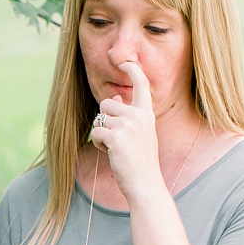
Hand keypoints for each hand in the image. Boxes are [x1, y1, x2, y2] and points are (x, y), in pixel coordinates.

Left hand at [88, 60, 164, 200]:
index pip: (141, 84)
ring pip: (100, 119)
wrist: (145, 183)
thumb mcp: (139, 133)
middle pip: (107, 103)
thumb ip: (128, 115)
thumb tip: (113, 96)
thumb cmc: (141, 160)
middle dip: (105, 119)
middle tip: (118, 140)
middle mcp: (139, 115)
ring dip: (102, 134)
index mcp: (147, 113)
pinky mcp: (115, 136)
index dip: (132, 70)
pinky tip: (112, 154)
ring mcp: (127, 125)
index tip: (124, 61)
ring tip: (117, 149)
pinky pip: (96, 133)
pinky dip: (98, 144)